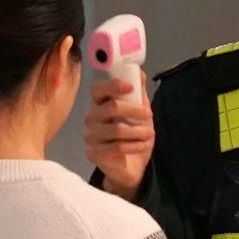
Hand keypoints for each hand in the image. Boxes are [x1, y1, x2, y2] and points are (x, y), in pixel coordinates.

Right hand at [85, 73, 153, 199]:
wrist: (132, 167)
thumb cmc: (133, 137)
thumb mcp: (140, 113)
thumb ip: (138, 93)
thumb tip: (139, 71)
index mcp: (99, 105)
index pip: (98, 89)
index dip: (113, 86)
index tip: (130, 88)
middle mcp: (91, 118)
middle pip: (111, 107)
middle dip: (135, 111)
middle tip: (149, 116)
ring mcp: (90, 137)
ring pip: (116, 129)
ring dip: (138, 131)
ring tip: (148, 134)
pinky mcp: (94, 154)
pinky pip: (116, 147)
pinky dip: (134, 145)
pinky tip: (142, 145)